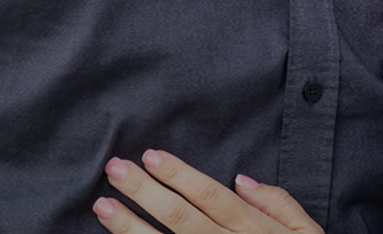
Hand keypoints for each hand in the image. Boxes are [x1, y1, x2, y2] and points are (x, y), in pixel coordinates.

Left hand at [92, 150, 323, 233]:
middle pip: (183, 221)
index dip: (181, 176)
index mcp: (255, 232)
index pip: (212, 199)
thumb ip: (279, 205)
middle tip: (115, 169)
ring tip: (103, 206)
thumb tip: (241, 180)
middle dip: (146, 194)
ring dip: (131, 229)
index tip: (150, 156)